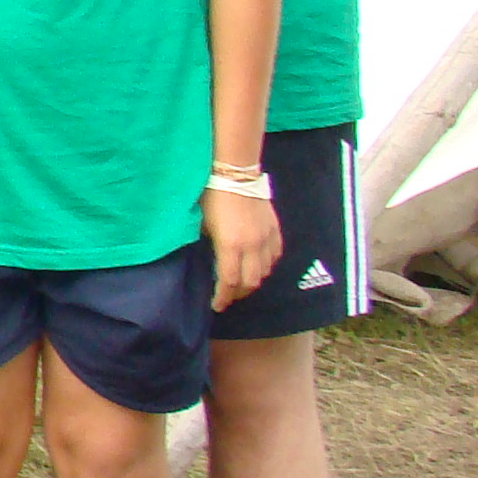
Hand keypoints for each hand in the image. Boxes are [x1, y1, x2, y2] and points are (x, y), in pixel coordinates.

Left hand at [204, 189, 283, 310]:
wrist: (235, 172)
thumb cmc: (211, 196)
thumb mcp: (202, 224)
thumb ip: (208, 245)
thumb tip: (209, 260)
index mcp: (230, 246)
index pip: (229, 282)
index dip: (223, 298)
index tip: (216, 305)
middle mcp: (252, 246)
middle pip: (250, 282)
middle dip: (238, 294)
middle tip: (228, 296)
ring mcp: (266, 238)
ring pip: (265, 271)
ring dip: (253, 281)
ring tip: (241, 283)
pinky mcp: (275, 229)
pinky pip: (275, 255)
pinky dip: (267, 265)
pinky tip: (258, 265)